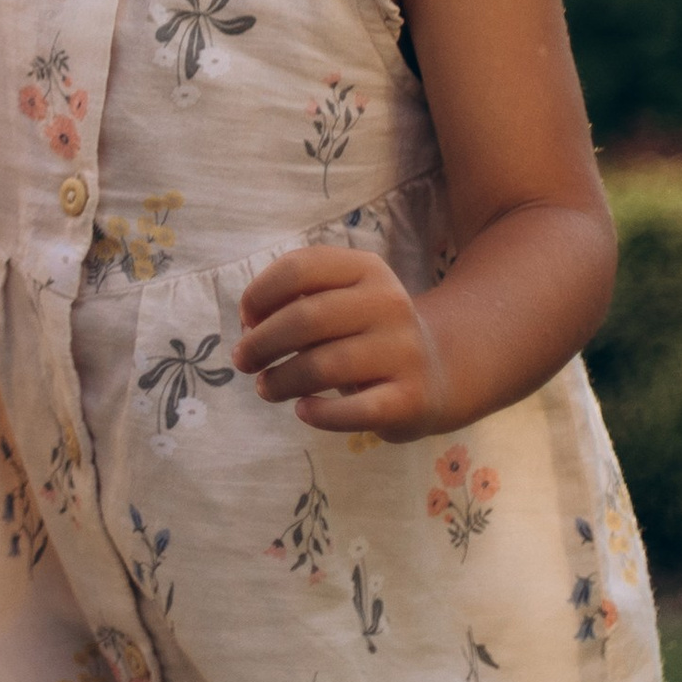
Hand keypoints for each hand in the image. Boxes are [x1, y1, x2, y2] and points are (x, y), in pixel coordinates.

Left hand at [234, 246, 450, 438]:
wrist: (438, 371)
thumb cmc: (366, 333)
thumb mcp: (340, 300)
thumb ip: (295, 303)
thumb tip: (248, 328)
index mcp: (366, 268)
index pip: (299, 268)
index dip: (259, 293)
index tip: (245, 320)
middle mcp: (389, 303)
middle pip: (306, 318)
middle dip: (261, 342)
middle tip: (243, 361)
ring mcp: (404, 351)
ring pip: (323, 366)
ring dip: (281, 380)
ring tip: (265, 388)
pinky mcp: (410, 398)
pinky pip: (354, 410)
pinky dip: (319, 413)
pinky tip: (303, 411)